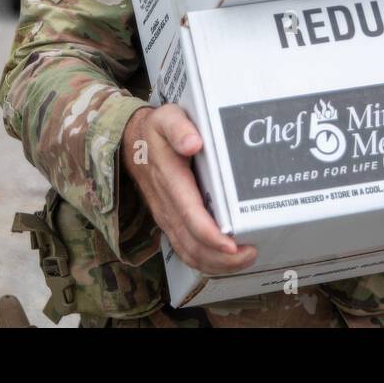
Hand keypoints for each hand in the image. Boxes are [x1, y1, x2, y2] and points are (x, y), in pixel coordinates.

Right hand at [122, 105, 256, 274]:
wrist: (131, 143)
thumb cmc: (156, 130)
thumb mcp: (166, 118)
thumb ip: (179, 128)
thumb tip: (193, 143)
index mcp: (170, 181)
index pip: (190, 216)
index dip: (211, 235)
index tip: (232, 245)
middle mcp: (167, 206)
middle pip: (193, 245)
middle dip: (222, 258)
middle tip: (252, 254)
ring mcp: (167, 217)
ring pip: (189, 253)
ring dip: (217, 264)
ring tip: (246, 259)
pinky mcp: (170, 222)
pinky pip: (186, 250)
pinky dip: (207, 261)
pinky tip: (228, 259)